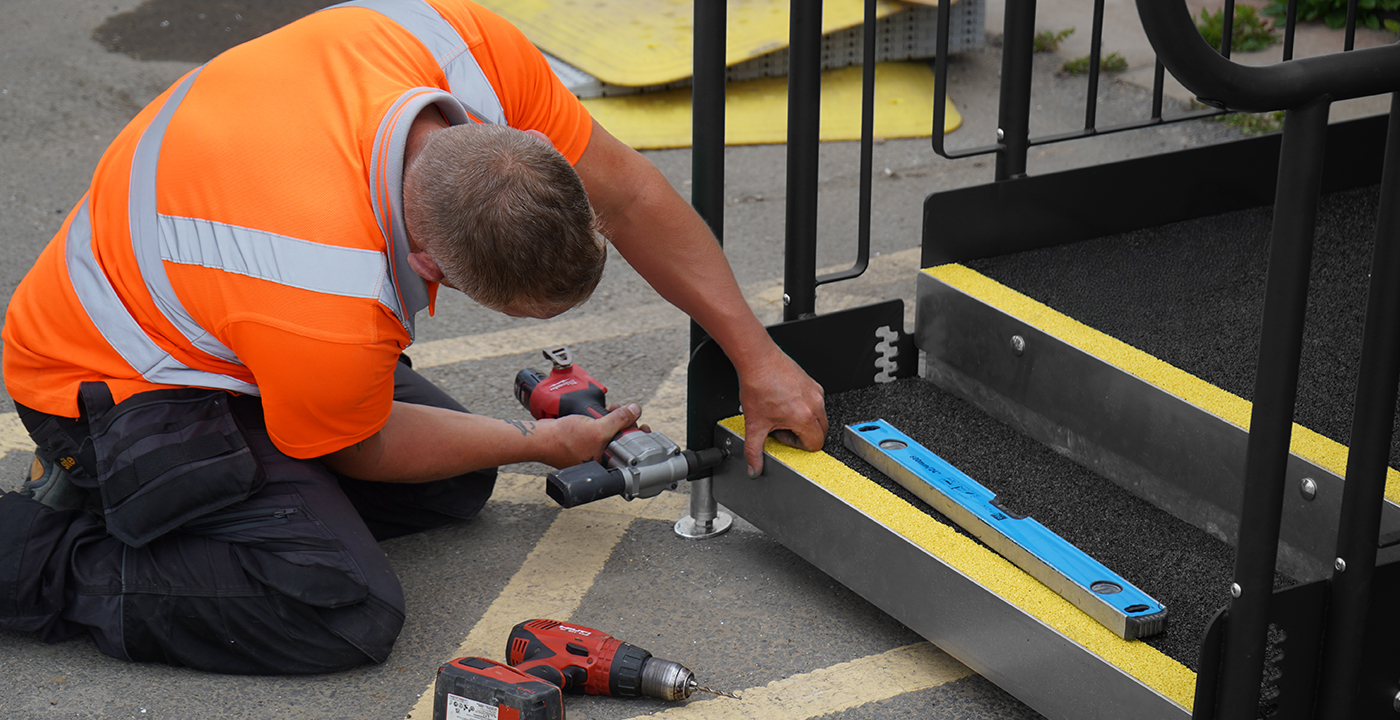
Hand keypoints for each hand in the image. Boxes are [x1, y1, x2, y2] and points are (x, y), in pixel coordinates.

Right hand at [537, 403, 642, 468]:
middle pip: (621, 440)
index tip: (644, 427)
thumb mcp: (598, 429)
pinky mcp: (582, 440)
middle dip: (626, 424)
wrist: (540, 437)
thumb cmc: (564, 441)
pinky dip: (602, 419)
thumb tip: (635, 410)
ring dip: (615, 418)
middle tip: (628, 414)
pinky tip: (603, 411)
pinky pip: (598, 429)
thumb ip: (619, 420)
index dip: (638, 438)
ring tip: (614, 409)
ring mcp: (590, 449)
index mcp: (605, 464)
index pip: (630, 453)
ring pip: (610, 432)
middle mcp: (599, 459)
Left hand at [738, 349, 826, 476]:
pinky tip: (785, 401)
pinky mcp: (813, 383)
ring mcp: (815, 392)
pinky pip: (815, 403)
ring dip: (803, 420)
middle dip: (802, 434)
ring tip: (782, 412)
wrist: (758, 359)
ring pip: (819, 417)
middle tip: (782, 426)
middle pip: (820, 432)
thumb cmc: (758, 385)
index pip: (815, 444)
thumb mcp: (754, 424)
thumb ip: (754, 451)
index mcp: (804, 417)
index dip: (797, 444)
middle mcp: (814, 404)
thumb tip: (755, 468)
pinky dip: (803, 407)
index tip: (782, 435)